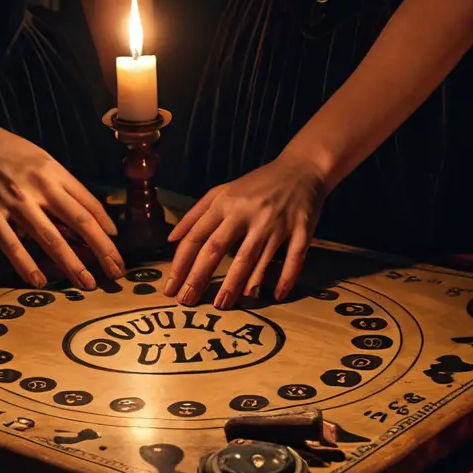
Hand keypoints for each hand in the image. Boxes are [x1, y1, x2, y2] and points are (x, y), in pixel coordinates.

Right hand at [0, 109, 123, 288]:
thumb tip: (84, 214)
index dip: (106, 228)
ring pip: (50, 238)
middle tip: (116, 272)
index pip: (88, 204)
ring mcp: (13, 201)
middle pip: (79, 222)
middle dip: (102, 250)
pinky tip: (39, 281)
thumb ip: (60, 185)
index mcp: (53, 172)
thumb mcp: (40, 159)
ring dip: (72, 264)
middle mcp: (38, 186)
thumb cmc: (6, 150)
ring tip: (87, 283)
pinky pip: (11, 245)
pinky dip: (26, 265)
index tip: (116, 247)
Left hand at [163, 155, 327, 307]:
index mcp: (225, 204)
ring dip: (237, 283)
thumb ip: (196, 214)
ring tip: (223, 304)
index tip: (170, 287)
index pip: (197, 236)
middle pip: (218, 247)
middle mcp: (248, 213)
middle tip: (188, 300)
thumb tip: (171, 240)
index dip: (181, 263)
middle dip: (200, 276)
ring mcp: (275, 222)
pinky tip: (276, 295)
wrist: (302, 168)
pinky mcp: (301, 229)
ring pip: (252, 257)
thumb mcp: (223, 191)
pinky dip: (285, 277)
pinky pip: (293, 258)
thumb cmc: (257, 184)